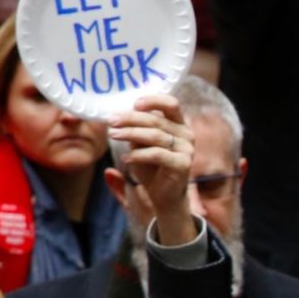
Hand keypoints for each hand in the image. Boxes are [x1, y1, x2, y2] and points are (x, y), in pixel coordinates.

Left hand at [111, 94, 196, 246]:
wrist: (163, 196)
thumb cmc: (152, 167)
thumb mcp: (140, 144)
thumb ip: (136, 129)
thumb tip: (119, 116)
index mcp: (178, 125)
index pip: (171, 104)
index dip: (153, 101)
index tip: (134, 104)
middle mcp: (186, 135)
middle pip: (156, 120)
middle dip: (131, 119)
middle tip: (111, 121)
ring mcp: (187, 150)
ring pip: (155, 136)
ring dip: (130, 134)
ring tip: (113, 135)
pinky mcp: (183, 164)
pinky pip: (157, 154)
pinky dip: (138, 155)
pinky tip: (126, 158)